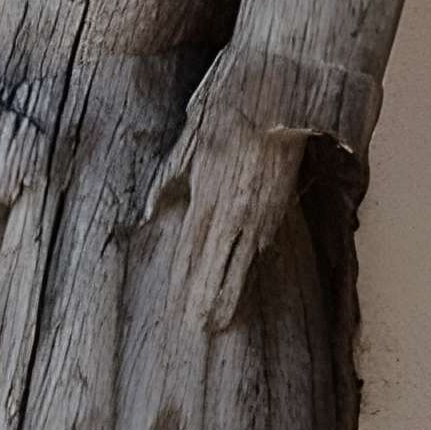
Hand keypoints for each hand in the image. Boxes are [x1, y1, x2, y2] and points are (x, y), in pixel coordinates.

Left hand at [150, 102, 303, 332]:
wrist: (282, 100)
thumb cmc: (230, 118)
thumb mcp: (192, 146)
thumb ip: (168, 183)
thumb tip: (147, 213)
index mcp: (208, 198)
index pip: (191, 251)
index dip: (184, 282)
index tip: (177, 307)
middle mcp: (234, 212)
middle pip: (218, 265)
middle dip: (209, 299)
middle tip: (201, 329)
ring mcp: (259, 213)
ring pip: (242, 262)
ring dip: (231, 292)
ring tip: (223, 321)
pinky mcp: (276, 209)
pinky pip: (259, 247)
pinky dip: (248, 269)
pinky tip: (243, 286)